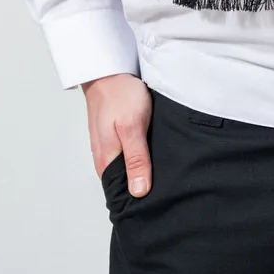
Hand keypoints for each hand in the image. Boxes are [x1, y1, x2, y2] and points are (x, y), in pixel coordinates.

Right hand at [82, 72, 152, 197]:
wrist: (109, 71)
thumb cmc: (119, 95)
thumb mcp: (132, 127)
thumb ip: (136, 159)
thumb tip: (139, 192)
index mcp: (106, 162)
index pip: (121, 194)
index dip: (139, 201)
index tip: (159, 202)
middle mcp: (105, 158)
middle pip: (125, 182)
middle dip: (144, 185)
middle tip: (168, 187)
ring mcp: (109, 146)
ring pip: (128, 167)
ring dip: (143, 169)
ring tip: (164, 172)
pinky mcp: (115, 135)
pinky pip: (128, 153)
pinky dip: (141, 154)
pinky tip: (153, 151)